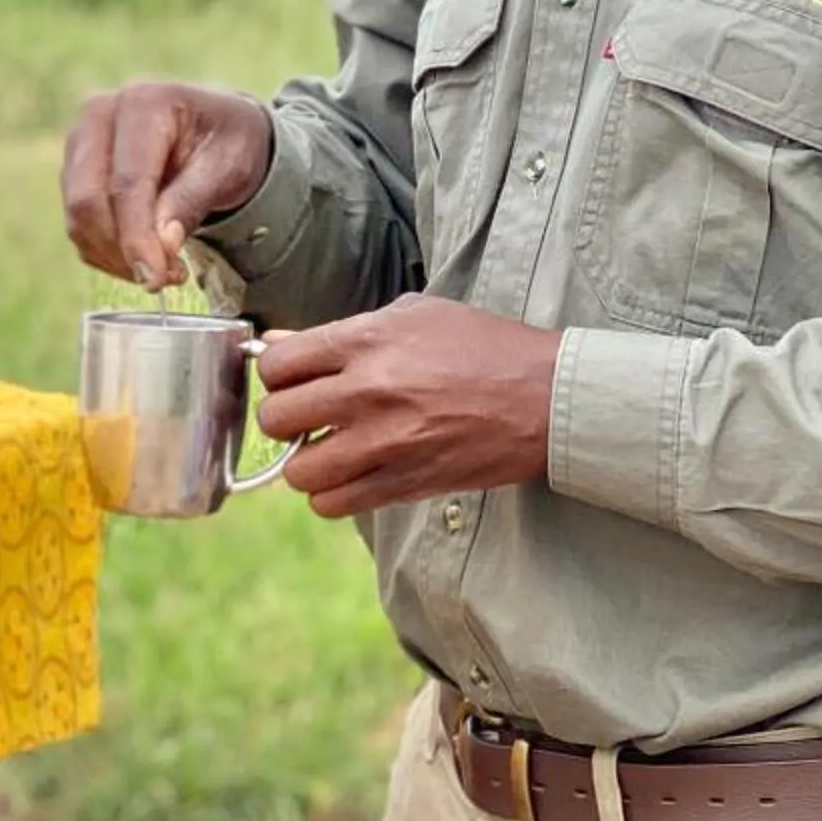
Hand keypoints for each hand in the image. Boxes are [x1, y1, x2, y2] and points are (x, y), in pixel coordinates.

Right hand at [62, 80, 275, 290]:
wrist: (216, 130)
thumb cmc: (227, 142)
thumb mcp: (227, 168)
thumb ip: (190, 203)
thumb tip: (160, 247)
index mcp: (144, 103)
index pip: (126, 183)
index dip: (136, 238)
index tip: (155, 278)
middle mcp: (100, 115)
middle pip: (88, 201)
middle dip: (123, 251)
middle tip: (166, 279)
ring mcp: (80, 142)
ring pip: (78, 218)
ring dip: (116, 257)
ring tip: (165, 268)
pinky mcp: (74, 170)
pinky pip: (79, 226)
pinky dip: (108, 252)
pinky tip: (146, 255)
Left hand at [254, 296, 561, 518]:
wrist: (544, 399)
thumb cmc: (483, 347)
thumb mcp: (415, 315)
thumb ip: (342, 331)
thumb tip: (278, 341)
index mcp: (368, 341)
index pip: (278, 362)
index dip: (278, 371)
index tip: (295, 377)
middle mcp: (368, 392)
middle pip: (277, 418)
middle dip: (286, 417)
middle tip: (309, 415)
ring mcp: (384, 443)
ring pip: (298, 472)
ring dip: (307, 462)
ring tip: (329, 450)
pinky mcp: (403, 484)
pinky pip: (332, 505)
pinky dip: (332, 495)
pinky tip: (351, 476)